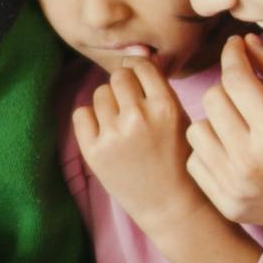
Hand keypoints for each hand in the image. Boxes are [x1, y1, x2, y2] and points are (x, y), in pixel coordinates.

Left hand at [70, 55, 215, 242]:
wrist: (171, 206)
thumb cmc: (179, 161)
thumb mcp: (180, 120)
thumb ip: (158, 90)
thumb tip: (137, 57)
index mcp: (165, 107)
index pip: (141, 67)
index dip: (138, 70)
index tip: (138, 79)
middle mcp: (138, 118)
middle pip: (118, 77)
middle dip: (123, 86)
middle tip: (129, 104)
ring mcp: (113, 135)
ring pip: (99, 94)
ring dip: (108, 103)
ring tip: (121, 124)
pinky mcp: (94, 152)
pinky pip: (81, 114)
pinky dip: (90, 120)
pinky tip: (104, 132)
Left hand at [186, 35, 262, 238]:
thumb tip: (246, 42)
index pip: (234, 79)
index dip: (233, 54)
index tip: (236, 45)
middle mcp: (249, 161)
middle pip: (211, 100)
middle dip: (227, 87)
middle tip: (247, 90)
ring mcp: (235, 188)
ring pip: (197, 130)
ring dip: (215, 119)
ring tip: (240, 122)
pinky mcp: (229, 206)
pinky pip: (196, 163)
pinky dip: (210, 150)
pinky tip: (233, 149)